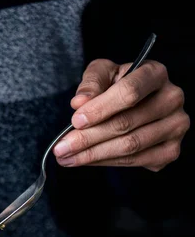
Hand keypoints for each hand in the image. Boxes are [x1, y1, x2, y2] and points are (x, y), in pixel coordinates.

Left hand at [53, 58, 189, 171]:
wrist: (141, 104)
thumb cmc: (120, 86)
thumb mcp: (104, 74)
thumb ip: (91, 83)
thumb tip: (79, 103)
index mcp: (156, 73)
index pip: (129, 92)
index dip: (100, 109)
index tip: (75, 121)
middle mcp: (172, 99)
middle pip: (126, 123)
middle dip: (88, 138)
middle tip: (61, 148)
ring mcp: (175, 126)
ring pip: (130, 146)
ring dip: (93, 155)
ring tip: (67, 157)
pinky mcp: (171, 150)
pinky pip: (135, 161)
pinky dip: (107, 163)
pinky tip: (87, 161)